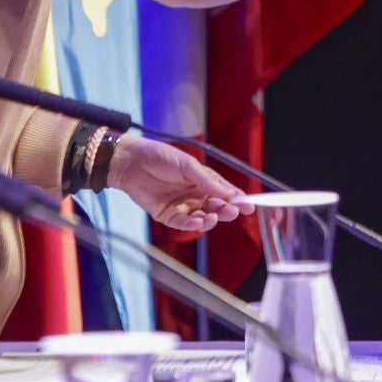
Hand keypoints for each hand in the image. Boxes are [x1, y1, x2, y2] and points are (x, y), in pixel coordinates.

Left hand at [105, 135, 253, 232]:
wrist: (131, 163)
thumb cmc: (160, 157)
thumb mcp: (188, 165)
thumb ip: (207, 180)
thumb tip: (229, 193)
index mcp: (204, 180)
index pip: (225, 192)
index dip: (238, 199)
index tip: (250, 206)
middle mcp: (196, 194)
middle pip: (217, 207)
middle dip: (226, 210)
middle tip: (233, 212)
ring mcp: (183, 206)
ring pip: (203, 218)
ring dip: (210, 219)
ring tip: (213, 217)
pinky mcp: (169, 216)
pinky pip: (184, 223)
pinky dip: (193, 224)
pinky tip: (198, 221)